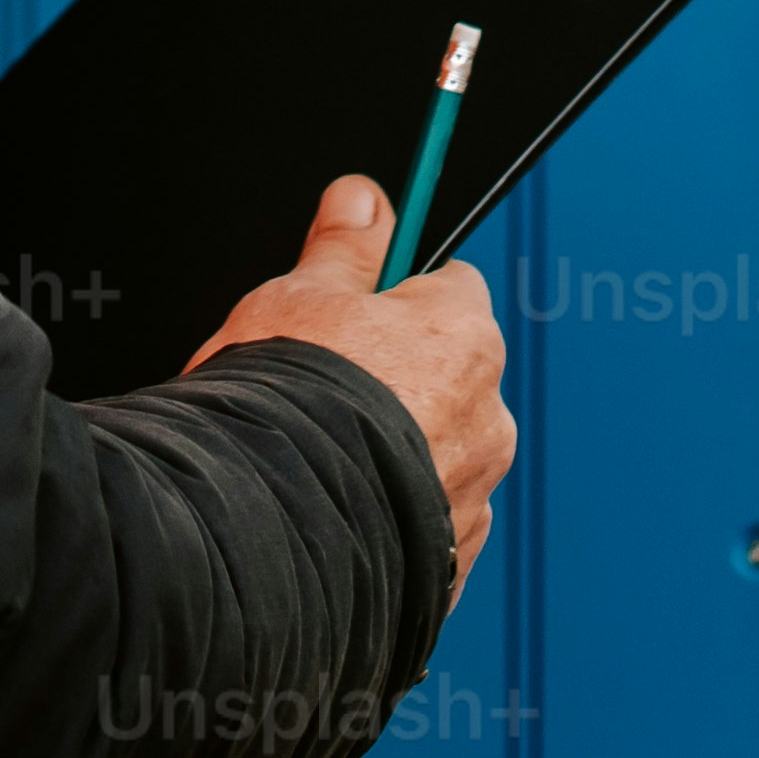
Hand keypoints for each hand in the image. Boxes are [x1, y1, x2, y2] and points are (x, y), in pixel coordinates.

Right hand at [193, 174, 514, 590]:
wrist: (270, 525)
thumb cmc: (286, 402)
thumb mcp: (299, 297)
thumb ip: (342, 246)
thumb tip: (363, 196)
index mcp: (462, 335)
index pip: (451, 289)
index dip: (397, 298)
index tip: (358, 312)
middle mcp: (489, 415)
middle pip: (449, 374)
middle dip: (400, 379)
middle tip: (329, 387)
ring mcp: (475, 493)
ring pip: (440, 451)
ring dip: (400, 449)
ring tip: (326, 454)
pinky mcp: (453, 561)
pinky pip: (427, 519)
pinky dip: (393, 512)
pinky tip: (338, 506)